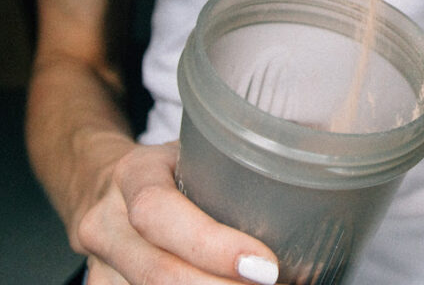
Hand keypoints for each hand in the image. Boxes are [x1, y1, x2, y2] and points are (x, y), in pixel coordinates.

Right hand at [73, 142, 279, 284]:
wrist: (103, 183)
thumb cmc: (168, 167)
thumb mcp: (195, 150)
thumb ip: (240, 162)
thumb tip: (323, 163)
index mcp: (133, 175)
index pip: (160, 213)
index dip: (212, 246)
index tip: (266, 267)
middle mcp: (107, 222)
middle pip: (155, 273)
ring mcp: (100, 264)